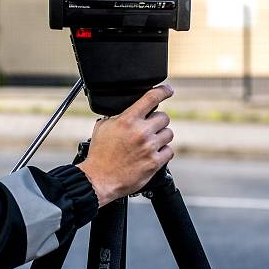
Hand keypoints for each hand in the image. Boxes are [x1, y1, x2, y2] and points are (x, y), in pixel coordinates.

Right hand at [77, 85, 174, 206]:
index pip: (151, 98)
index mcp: (127, 120)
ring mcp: (149, 147)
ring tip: (149, 142)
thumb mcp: (103, 127)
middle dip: (157, 121)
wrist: (99, 178)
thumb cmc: (99, 154)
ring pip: (168, 134)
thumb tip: (128, 110)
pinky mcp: (155, 162)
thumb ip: (118, 116)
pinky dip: (163, 152)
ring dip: (161, 136)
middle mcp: (141, 132)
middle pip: (164, 117)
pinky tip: (152, 154)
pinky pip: (169, 151)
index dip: (163, 91)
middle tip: (149, 127)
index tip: (168, 90)